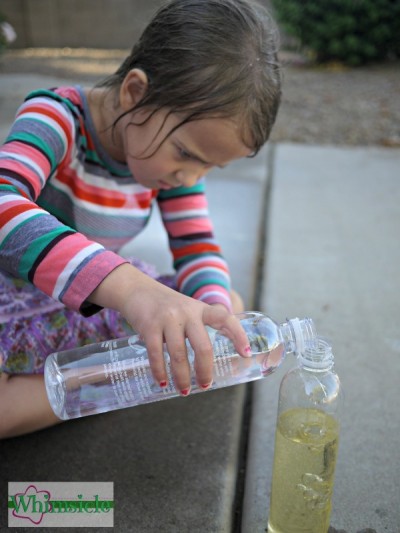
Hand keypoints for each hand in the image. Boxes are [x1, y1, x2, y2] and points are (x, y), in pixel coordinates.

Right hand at [89, 264, 249, 394]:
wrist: (137, 290)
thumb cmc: (166, 305)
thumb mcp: (188, 309)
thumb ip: (200, 326)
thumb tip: (210, 359)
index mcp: (201, 309)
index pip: (225, 319)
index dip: (238, 335)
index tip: (247, 353)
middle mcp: (187, 312)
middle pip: (203, 346)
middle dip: (205, 370)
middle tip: (205, 385)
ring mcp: (168, 319)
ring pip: (179, 355)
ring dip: (182, 377)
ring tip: (184, 390)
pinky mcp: (149, 326)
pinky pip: (157, 354)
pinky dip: (160, 372)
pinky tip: (162, 382)